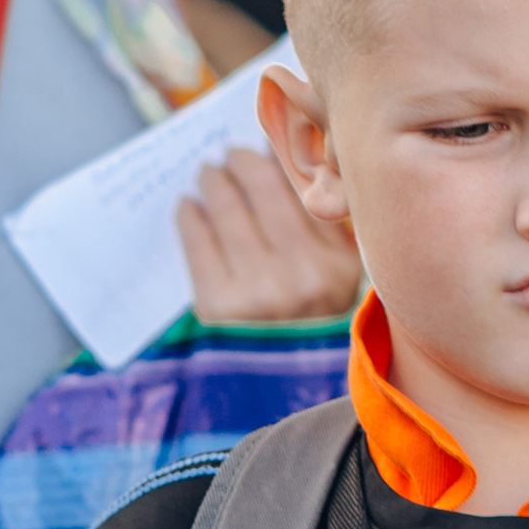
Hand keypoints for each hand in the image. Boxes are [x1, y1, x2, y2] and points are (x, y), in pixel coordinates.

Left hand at [177, 146, 359, 325]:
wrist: (276, 389)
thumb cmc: (306, 331)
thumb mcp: (336, 286)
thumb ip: (325, 234)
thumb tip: (288, 162)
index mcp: (339, 266)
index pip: (306, 189)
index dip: (282, 155)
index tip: (268, 139)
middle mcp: (304, 275)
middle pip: (265, 188)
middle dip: (242, 162)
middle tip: (231, 154)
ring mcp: (260, 289)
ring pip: (229, 208)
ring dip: (214, 181)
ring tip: (209, 173)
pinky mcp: (219, 304)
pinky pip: (199, 239)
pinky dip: (191, 214)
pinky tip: (190, 205)